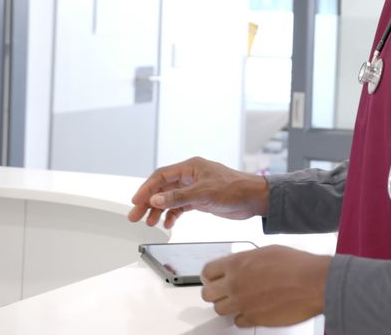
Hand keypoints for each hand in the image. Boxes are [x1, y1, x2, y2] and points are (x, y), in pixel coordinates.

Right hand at [127, 157, 268, 228]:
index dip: (147, 188)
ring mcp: (195, 188)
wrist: (255, 199)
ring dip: (159, 210)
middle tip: (136, 216)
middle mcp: (191, 176)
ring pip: (170, 198)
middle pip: (163, 188)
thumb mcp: (204, 193)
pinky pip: (181, 206)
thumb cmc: (235, 189)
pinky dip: (173, 214)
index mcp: (191, 167)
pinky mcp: (201, 200)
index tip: (136, 202)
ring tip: (150, 223)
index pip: (161, 176)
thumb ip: (178, 197)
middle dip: (149, 202)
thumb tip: (155, 200)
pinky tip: (168, 223)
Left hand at [201, 245, 330, 327]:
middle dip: (215, 292)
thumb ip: (249, 259)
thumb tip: (244, 263)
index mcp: (238, 263)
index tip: (213, 277)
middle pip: (208, 293)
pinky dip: (243, 317)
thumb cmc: (298, 266)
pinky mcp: (253, 318)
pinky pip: (237, 322)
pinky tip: (252, 310)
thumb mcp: (269, 251)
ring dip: (228, 306)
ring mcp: (243, 303)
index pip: (208, 271)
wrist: (314, 282)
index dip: (210, 275)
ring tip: (240, 301)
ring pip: (219, 310)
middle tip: (223, 291)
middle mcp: (236, 284)